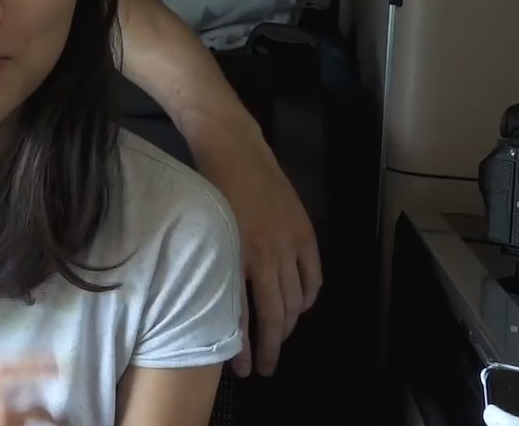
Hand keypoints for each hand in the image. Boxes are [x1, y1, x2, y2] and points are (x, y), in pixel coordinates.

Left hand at [205, 139, 321, 377]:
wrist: (233, 149)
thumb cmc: (208, 189)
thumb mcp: (204, 235)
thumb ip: (216, 270)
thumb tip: (218, 308)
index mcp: (236, 257)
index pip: (244, 316)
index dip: (244, 347)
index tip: (242, 369)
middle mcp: (266, 255)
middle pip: (275, 315)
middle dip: (271, 347)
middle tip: (265, 368)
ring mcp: (289, 244)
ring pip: (296, 300)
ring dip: (289, 326)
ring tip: (279, 340)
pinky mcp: (305, 233)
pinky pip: (313, 277)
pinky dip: (309, 297)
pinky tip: (300, 308)